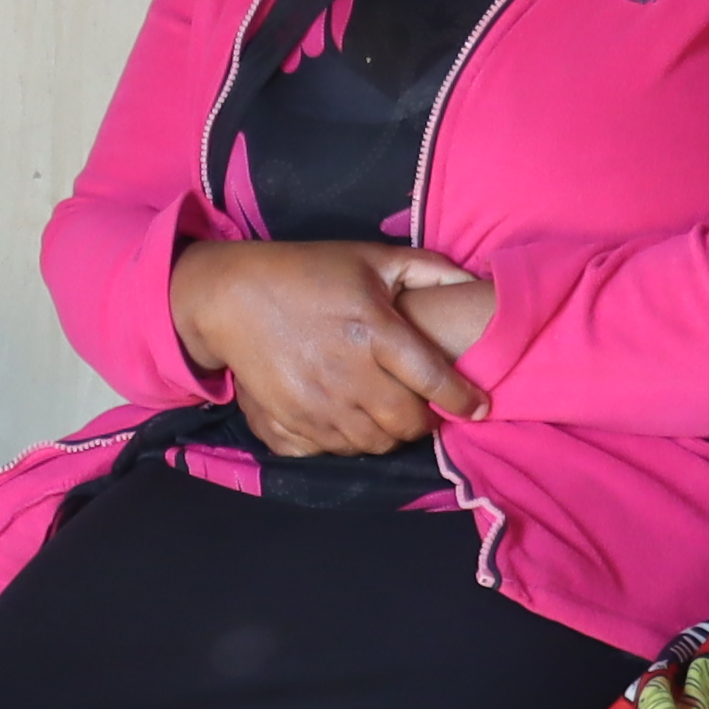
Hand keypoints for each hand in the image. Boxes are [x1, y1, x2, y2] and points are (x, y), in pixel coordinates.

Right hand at [170, 239, 493, 456]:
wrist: (229, 297)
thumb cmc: (305, 271)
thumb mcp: (369, 257)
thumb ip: (429, 268)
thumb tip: (477, 283)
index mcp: (375, 331)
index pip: (434, 380)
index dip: (463, 400)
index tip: (478, 407)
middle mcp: (350, 373)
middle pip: (407, 424)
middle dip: (424, 422)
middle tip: (424, 409)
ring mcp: (318, 403)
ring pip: (375, 444)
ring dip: (390, 435)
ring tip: (389, 415)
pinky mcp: (290, 421)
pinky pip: (336, 451)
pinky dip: (353, 443)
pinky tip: (352, 421)